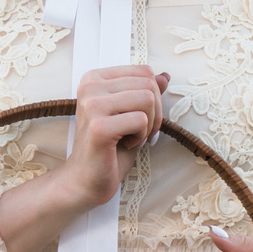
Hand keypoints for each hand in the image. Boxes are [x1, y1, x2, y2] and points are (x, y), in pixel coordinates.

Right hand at [56, 65, 167, 211]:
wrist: (87, 180)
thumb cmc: (110, 148)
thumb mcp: (131, 114)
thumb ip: (144, 93)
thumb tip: (164, 76)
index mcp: (94, 78)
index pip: (144, 72)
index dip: (154, 96)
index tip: (141, 117)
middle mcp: (89, 86)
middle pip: (148, 85)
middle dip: (155, 112)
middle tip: (140, 132)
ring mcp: (92, 105)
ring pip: (147, 99)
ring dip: (149, 124)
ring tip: (132, 137)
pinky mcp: (99, 127)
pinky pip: (141, 121)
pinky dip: (142, 137)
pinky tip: (125, 145)